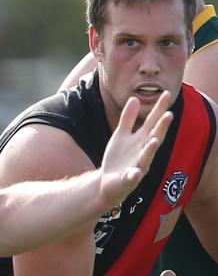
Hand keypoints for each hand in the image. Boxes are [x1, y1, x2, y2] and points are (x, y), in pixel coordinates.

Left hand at [100, 92, 172, 206]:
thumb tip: (134, 98)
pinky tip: (135, 172)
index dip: (159, 109)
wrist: (107, 182)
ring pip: (146, 158)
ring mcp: (138, 166)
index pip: (152, 122)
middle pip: (154, 138)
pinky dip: (134, 174)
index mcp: (141, 140)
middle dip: (161, 128)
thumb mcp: (121, 135)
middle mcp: (143, 152)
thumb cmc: (118, 158)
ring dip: (150, 150)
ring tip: (154, 140)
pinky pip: (133, 177)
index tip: (166, 93)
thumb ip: (127, 119)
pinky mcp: (128, 180)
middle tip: (169, 115)